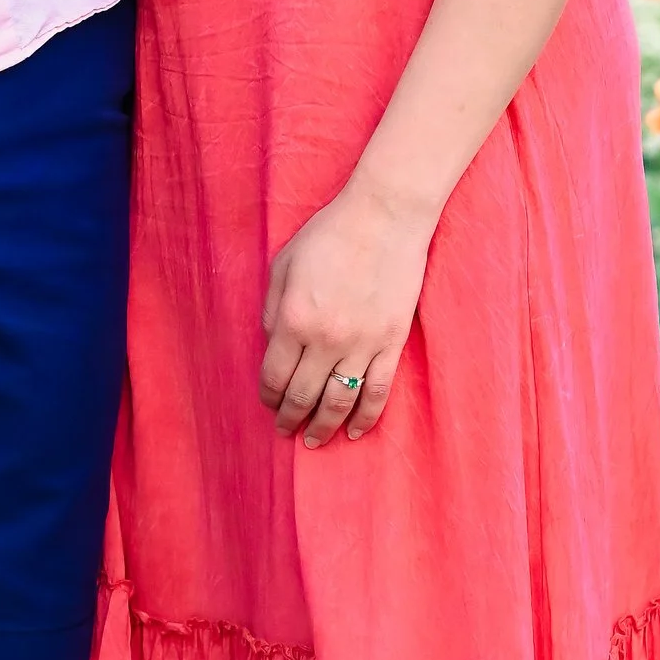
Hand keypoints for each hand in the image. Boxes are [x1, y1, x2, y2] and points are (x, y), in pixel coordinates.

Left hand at [259, 173, 434, 444]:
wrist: (384, 218)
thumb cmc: (329, 235)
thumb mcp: (283, 266)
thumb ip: (272, 310)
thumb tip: (272, 346)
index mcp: (292, 320)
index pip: (273, 377)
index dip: (269, 397)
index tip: (269, 404)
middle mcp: (324, 340)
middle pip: (303, 396)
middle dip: (290, 419)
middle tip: (286, 431)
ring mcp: (361, 345)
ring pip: (339, 402)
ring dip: (324, 426)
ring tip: (315, 440)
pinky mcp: (391, 343)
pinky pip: (377, 392)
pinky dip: (365, 417)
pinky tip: (355, 432)